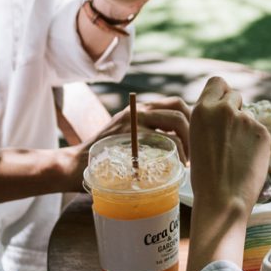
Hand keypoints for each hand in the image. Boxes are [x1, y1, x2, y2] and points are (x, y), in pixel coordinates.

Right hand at [77, 97, 191, 187]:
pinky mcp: (132, 135)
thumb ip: (147, 137)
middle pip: (180, 109)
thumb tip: (177, 148)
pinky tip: (176, 165)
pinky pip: (165, 139)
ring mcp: (135, 120)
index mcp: (140, 110)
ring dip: (189, 142)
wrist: (75, 166)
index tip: (195, 143)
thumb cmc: (103, 159)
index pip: (176, 105)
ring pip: (177, 121)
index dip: (191, 122)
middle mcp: (138, 110)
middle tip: (195, 154)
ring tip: (187, 161)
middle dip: (194, 131)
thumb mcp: (127, 140)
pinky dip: (177, 152)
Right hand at [183, 78, 270, 270]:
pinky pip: (260, 131)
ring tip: (236, 154)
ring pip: (248, 115)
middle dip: (235, 109)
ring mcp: (245, 120)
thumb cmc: (205, 175)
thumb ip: (211, 120)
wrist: (222, 198)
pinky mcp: (262, 132)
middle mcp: (224, 109)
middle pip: (235, 95)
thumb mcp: (197, 138)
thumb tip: (230, 108)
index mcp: (202, 110)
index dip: (221, 93)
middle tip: (231, 134)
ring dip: (245, 128)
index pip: (217, 82)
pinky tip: (248, 160)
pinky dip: (256, 143)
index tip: (223, 105)